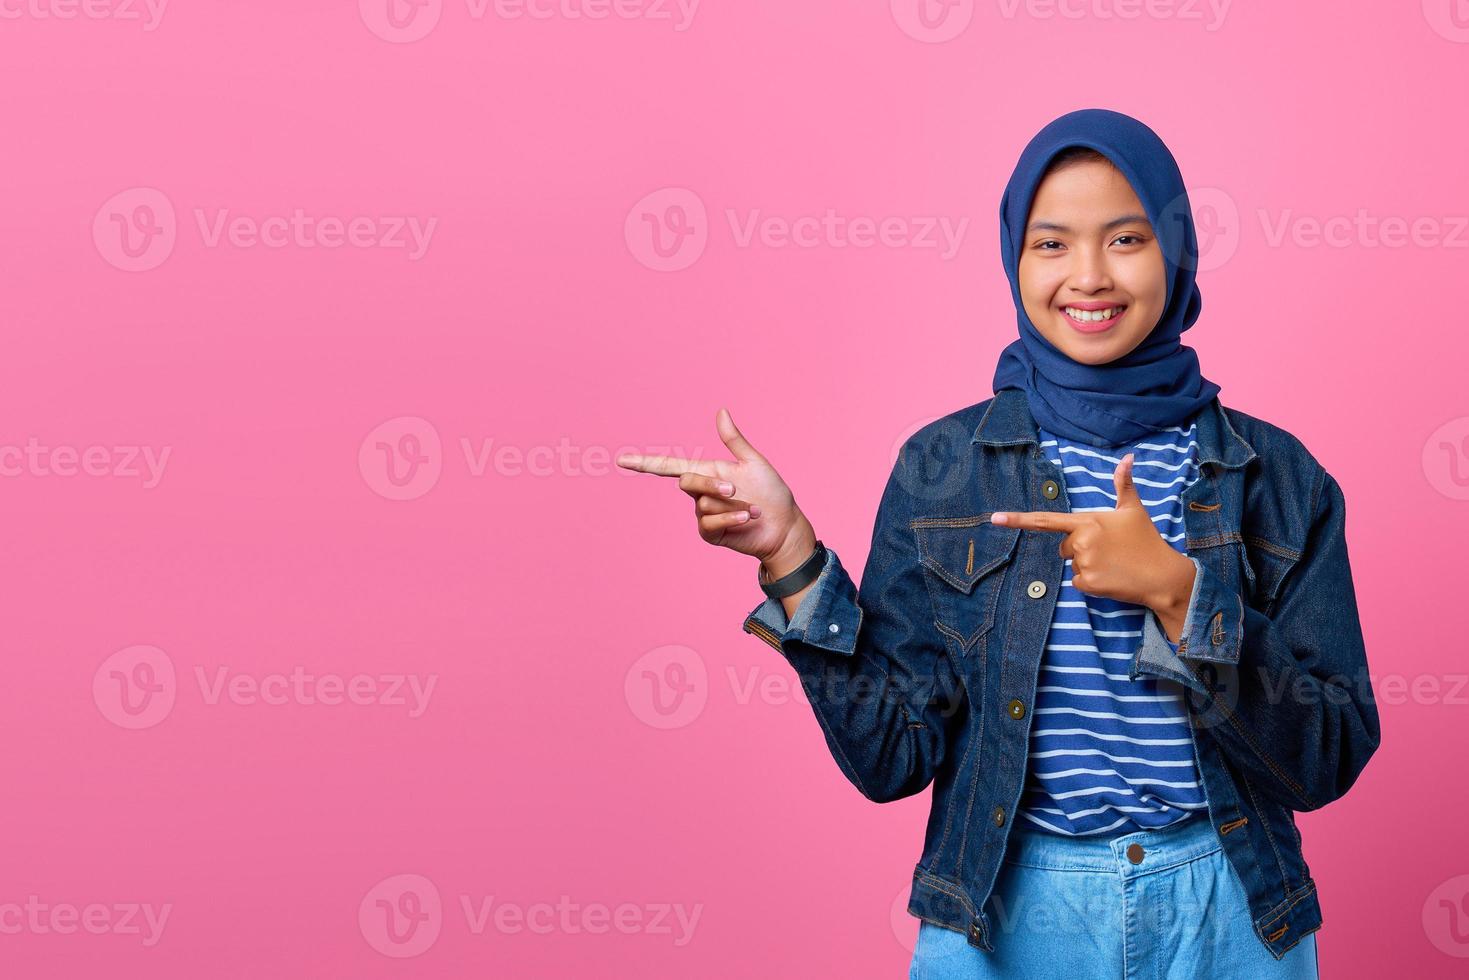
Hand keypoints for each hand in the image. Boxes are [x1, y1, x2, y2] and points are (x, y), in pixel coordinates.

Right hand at [617, 408, 816, 574]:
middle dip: (711, 484)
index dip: (644, 463)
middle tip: (735, 490)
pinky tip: (748, 518)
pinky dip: (730, 519)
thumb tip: (721, 411)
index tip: (621, 460)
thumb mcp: (753, 462)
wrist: (784, 526)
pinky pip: (709, 523)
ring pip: (703, 504)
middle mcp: (702, 492)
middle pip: (687, 482)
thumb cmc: (772, 492)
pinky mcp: (710, 533)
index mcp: (707, 471)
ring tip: (753, 509)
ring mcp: (703, 514)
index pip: (669, 466)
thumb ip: (733, 440)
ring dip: (731, 505)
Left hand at [990, 453, 1194, 639]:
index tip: (995, 519)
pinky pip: (1078, 583)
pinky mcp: (1088, 583)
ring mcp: (1084, 562)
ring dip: (1088, 566)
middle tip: (1108, 550)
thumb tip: (1127, 457)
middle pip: (1064, 547)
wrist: (1163, 575)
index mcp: (1088, 520)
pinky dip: (1092, 583)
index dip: (1018, 519)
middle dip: (1080, 549)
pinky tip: (1111, 578)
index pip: (1046, 520)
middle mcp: (1082, 540)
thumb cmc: (1147, 540)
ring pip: (1072, 565)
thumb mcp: (1133, 510)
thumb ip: (1123, 484)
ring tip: (1113, 563)